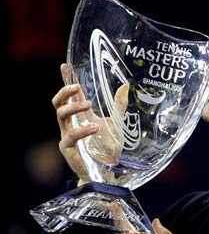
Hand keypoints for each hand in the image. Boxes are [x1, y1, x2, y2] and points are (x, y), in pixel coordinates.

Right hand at [52, 63, 128, 182]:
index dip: (66, 80)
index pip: (71, 95)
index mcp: (81, 115)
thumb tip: (125, 85)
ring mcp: (67, 134)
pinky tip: (95, 128)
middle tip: (77, 87)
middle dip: (65, 91)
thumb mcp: (117, 122)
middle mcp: (71, 123)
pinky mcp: (67, 147)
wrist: (108, 169)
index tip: (65, 65)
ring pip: (60, 115)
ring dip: (73, 107)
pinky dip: (82, 130)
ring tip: (88, 104)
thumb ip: (118, 105)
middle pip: (58, 102)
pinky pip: (69, 135)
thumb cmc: (109, 146)